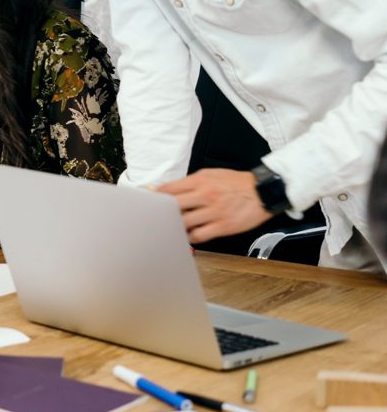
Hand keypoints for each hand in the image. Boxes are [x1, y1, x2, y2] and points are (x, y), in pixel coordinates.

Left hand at [157, 168, 271, 243]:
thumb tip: (168, 190)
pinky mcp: (223, 226)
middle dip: (162, 213)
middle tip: (158, 218)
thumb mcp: (210, 174)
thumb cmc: (236, 182)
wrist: (263, 190)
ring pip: (184, 223)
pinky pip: (199, 236)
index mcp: (200, 181)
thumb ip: (189, 183)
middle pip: (172, 207)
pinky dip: (192, 237)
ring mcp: (214, 212)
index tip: (148, 203)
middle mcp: (205, 196)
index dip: (155, 197)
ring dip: (177, 227)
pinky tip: (191, 234)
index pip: (168, 190)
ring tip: (175, 228)